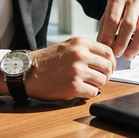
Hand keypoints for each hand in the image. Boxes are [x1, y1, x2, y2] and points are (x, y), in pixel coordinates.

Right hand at [0, 37, 115, 100]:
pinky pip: (93, 93)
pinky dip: (88, 94)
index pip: (108, 52)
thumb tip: (107, 60)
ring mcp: (77, 71)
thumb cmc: (47, 61)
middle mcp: (80, 55)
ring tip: (86, 84)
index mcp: (80, 43)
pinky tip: (79, 91)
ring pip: (102, 81)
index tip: (109, 68)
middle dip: (106, 75)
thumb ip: (87, 50)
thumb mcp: (68, 46)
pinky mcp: (73, 87)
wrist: (27, 72)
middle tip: (99, 79)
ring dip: (96, 85)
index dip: (111, 62)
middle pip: (108, 67)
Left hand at [96, 0, 138, 60]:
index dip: (109, 37)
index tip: (107, 49)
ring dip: (135, 47)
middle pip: (128, 25)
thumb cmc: (122, 10)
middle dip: (121, 43)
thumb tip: (103, 46)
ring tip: (128, 56)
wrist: (137, 0)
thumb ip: (105, 29)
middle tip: (117, 54)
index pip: (112, 20)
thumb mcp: (109, 14)